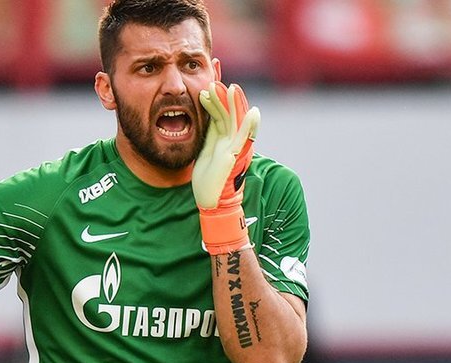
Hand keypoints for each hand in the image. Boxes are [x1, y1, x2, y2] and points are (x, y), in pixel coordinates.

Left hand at [193, 81, 259, 253]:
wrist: (212, 201)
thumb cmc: (207, 177)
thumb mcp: (204, 149)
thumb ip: (206, 132)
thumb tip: (197, 116)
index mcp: (221, 136)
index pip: (219, 109)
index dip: (216, 92)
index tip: (211, 73)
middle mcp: (230, 139)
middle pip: (228, 110)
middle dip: (223, 92)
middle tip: (216, 73)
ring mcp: (233, 147)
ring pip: (234, 120)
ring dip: (232, 103)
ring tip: (229, 86)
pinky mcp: (234, 156)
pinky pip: (243, 138)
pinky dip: (249, 125)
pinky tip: (253, 111)